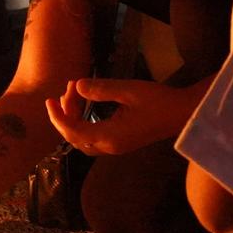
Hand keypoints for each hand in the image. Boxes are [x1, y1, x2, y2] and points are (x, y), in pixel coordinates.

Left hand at [44, 78, 197, 155]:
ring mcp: (115, 146)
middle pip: (75, 138)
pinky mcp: (120, 141)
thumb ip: (101, 89)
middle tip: (63, 92)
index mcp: (110, 137)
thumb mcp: (129, 90)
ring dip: (73, 119)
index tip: (49, 101)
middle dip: (64, 116)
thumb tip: (78, 86)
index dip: (57, 118)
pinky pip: (92, 136)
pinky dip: (83, 121)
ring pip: (83, 139)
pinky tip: (84, 104)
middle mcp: (109, 146)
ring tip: (72, 93)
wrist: (183, 114)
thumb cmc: (158, 101)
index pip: (73, 133)